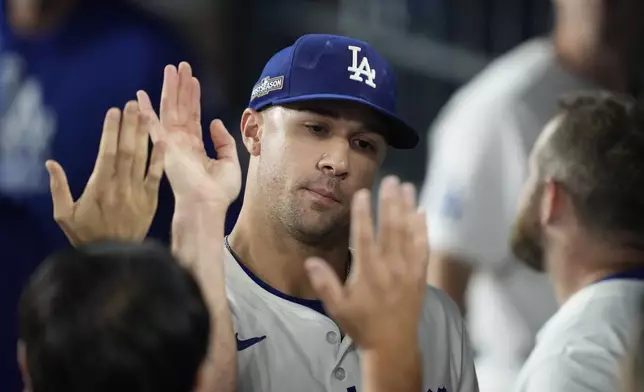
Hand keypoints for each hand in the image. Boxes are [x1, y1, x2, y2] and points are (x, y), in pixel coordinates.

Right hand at [47, 101, 163, 245]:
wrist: (114, 259)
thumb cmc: (87, 236)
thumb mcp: (64, 215)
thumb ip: (59, 188)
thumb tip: (50, 163)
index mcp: (98, 188)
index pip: (107, 153)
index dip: (111, 131)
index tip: (113, 111)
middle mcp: (119, 188)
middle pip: (126, 151)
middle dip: (129, 126)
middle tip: (132, 104)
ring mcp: (136, 194)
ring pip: (141, 160)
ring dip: (144, 136)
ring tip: (146, 114)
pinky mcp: (150, 202)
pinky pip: (155, 177)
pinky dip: (159, 159)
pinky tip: (163, 141)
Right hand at [136, 62, 240, 207]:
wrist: (206, 205)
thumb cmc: (218, 192)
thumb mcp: (229, 162)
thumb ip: (224, 141)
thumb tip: (216, 122)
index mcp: (195, 147)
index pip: (193, 116)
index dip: (193, 98)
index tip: (193, 80)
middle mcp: (182, 143)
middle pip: (180, 108)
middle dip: (180, 87)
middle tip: (180, 66)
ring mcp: (172, 143)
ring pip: (170, 109)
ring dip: (170, 89)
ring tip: (170, 69)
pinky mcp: (165, 146)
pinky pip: (153, 124)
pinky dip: (146, 110)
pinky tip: (140, 96)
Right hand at [305, 176, 428, 350]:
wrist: (393, 345)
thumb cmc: (362, 324)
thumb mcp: (337, 307)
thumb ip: (325, 283)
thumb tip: (310, 261)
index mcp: (368, 273)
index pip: (364, 237)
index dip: (363, 214)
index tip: (363, 193)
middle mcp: (390, 268)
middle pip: (390, 229)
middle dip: (390, 203)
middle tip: (390, 180)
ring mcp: (408, 270)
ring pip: (408, 234)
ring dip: (407, 208)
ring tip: (406, 187)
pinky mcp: (420, 275)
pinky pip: (423, 247)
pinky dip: (422, 228)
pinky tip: (421, 211)